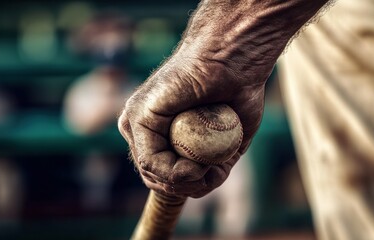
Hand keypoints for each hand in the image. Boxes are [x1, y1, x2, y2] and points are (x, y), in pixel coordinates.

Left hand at [118, 0, 327, 197]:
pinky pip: (151, 161)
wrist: (235, 60)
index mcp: (159, 131)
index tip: (212, 176)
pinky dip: (175, 171)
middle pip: (154, 176)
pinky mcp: (139, 115)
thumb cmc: (236, 93)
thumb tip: (198, 182)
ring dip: (184, 181)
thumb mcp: (226, 141)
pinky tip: (195, 164)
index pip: (161, 173)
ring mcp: (136, 120)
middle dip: (185, 187)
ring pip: (151, 173)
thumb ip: (211, 165)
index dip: (187, 186)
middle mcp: (142, 127)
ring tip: (209, 167)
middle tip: (211, 175)